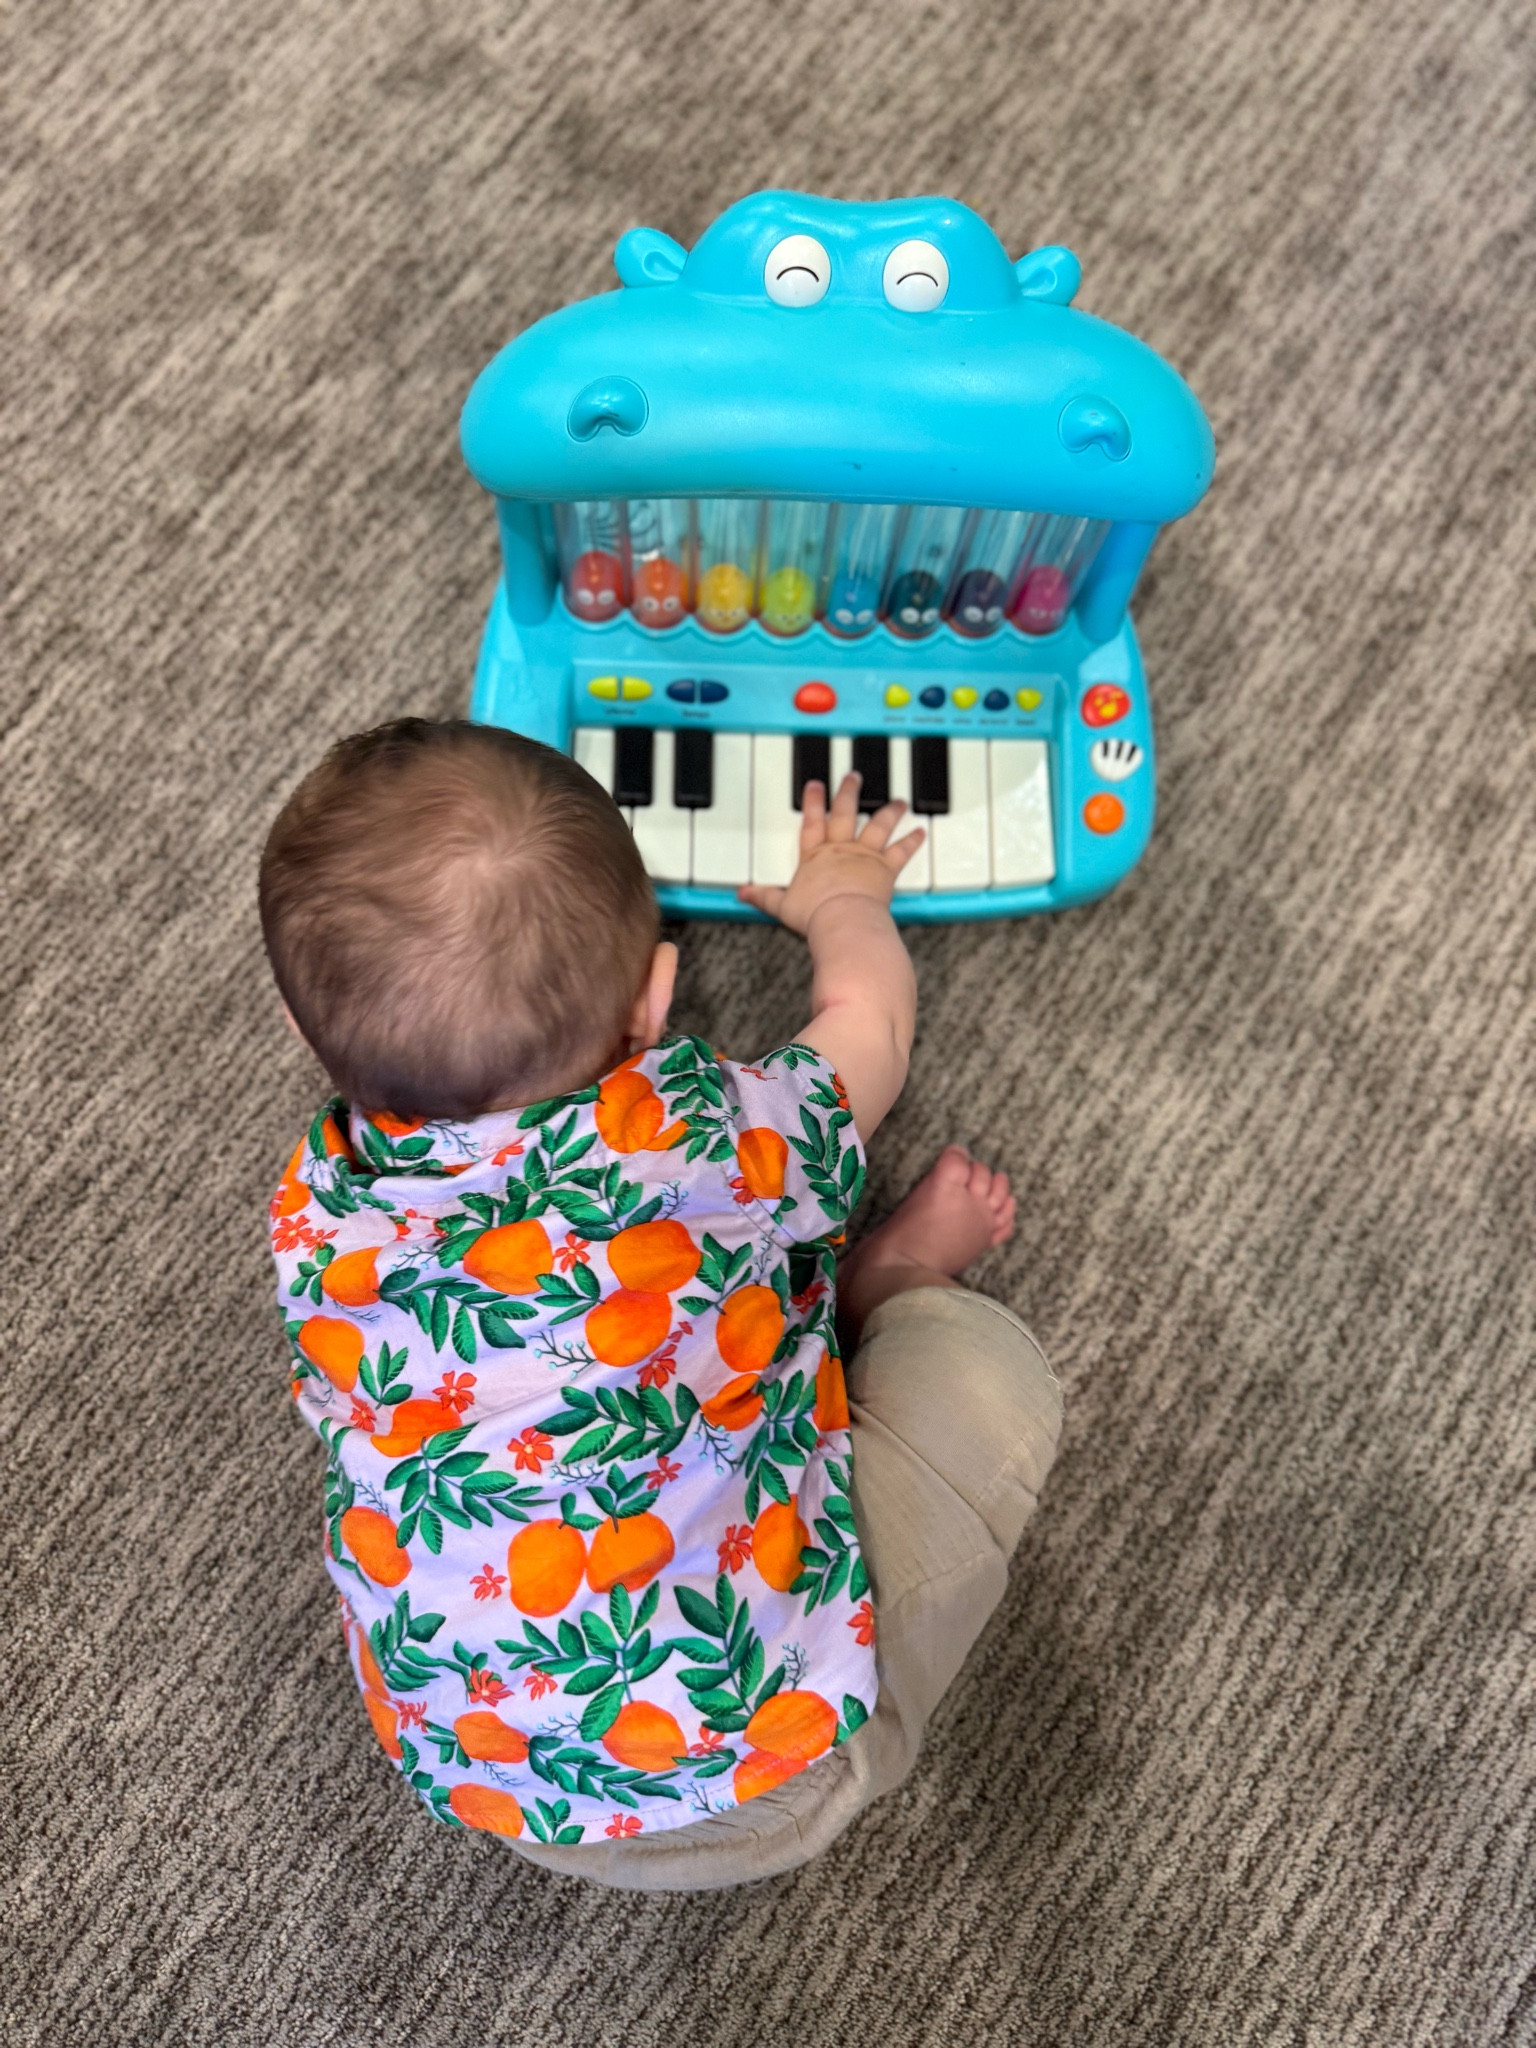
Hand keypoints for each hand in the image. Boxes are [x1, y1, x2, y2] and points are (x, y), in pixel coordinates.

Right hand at [737, 772, 925, 934]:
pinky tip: (920, 831)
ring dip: (888, 811)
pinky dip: (912, 841)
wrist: (841, 919)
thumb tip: (742, 894)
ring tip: (898, 800)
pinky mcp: (885, 867)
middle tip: (854, 776)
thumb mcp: (781, 906)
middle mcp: (841, 849)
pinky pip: (901, 851)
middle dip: (849, 792)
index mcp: (815, 856)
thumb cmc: (814, 914)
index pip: (812, 822)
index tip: (815, 785)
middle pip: (845, 814)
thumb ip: (763, 896)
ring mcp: (865, 856)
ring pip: (878, 826)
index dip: (812, 802)